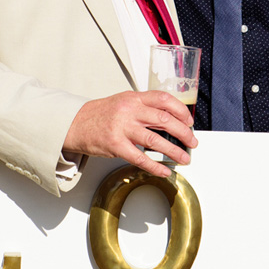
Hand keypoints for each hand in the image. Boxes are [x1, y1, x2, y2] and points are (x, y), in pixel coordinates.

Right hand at [64, 90, 197, 177]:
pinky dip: (155, 166)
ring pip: (155, 140)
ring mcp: (122, 128)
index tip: (189, 121)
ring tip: (184, 158)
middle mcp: (130, 111)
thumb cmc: (103, 114)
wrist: (76, 123)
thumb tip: (170, 119)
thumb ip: (145, 107)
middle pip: (164, 120)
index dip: (181, 111)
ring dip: (174, 151)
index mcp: (134, 98)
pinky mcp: (115, 145)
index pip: (164, 99)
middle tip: (192, 142)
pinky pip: (140, 158)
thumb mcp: (125, 102)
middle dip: (183, 133)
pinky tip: (164, 170)